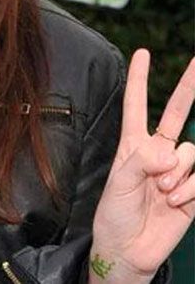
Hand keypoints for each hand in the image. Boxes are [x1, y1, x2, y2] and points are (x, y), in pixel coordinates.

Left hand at [90, 49, 194, 282]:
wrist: (128, 249)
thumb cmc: (114, 215)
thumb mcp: (118, 184)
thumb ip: (141, 162)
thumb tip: (169, 151)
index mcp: (132, 145)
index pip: (136, 105)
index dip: (139, 80)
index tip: (142, 53)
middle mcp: (156, 152)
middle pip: (176, 113)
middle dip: (188, 87)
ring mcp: (177, 170)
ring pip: (190, 152)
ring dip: (177, 174)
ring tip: (161, 193)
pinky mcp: (194, 190)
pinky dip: (189, 190)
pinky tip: (175, 203)